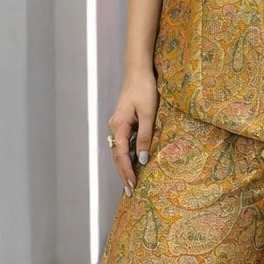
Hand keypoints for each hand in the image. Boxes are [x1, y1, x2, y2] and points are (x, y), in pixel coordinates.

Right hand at [108, 66, 157, 194]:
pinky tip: (132, 164)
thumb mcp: (149, 114)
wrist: (138, 71)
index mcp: (119, 126)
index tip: (132, 186)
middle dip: (123, 174)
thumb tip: (143, 160)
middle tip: (130, 192)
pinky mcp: (123, 122)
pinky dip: (126, 156)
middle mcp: (115, 127)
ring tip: (130, 183)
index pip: (122, 155)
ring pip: (119, 151)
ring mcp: (117, 124)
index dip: (127, 172)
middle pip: (117, 156)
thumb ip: (145, 137)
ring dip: (124, 167)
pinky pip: (123, 143)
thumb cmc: (144, 89)